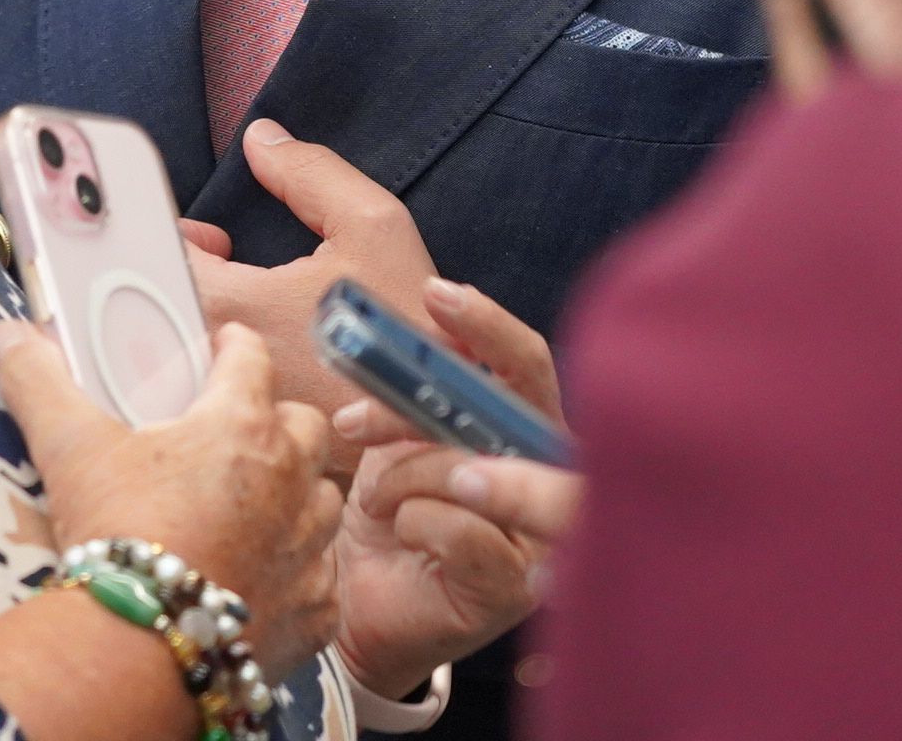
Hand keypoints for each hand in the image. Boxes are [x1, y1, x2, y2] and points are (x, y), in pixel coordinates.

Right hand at [0, 316, 341, 678]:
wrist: (141, 648)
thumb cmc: (116, 534)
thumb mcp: (69, 448)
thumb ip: (40, 382)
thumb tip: (11, 336)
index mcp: (240, 426)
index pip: (253, 359)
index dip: (237, 346)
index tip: (226, 344)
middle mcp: (291, 479)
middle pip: (307, 427)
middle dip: (280, 422)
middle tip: (242, 433)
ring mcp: (309, 548)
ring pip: (325, 501)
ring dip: (299, 496)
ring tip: (258, 506)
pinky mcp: (313, 610)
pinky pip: (321, 578)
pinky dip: (299, 573)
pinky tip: (264, 579)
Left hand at [179, 118, 434, 438]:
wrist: (442, 424)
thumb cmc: (408, 329)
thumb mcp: (373, 228)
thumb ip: (308, 174)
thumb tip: (260, 137)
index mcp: (227, 307)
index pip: (152, 257)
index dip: (176, 238)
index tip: (215, 242)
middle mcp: (206, 367)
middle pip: (148, 309)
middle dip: (179, 280)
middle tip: (225, 271)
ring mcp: (216, 411)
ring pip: (167, 357)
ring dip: (191, 326)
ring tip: (242, 315)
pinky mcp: (236, 441)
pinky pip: (194, 400)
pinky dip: (209, 376)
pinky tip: (253, 363)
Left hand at [326, 279, 580, 697]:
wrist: (355, 607)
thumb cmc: (386, 517)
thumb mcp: (395, 441)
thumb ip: (416, 393)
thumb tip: (404, 331)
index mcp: (522, 433)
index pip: (526, 365)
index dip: (487, 327)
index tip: (434, 294)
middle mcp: (545, 478)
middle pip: (511, 407)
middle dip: (435, 388)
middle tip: (371, 374)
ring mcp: (537, 534)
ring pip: (474, 466)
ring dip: (407, 468)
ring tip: (374, 495)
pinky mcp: (511, 585)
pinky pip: (458, 525)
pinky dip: (412, 519)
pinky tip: (400, 536)